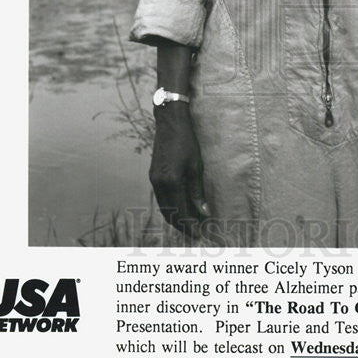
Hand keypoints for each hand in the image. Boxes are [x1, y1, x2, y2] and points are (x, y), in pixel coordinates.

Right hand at [149, 101, 209, 238]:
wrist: (170, 123)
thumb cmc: (187, 142)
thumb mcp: (197, 166)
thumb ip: (198, 191)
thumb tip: (204, 212)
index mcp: (171, 182)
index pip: (180, 211)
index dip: (190, 225)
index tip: (199, 234)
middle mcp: (159, 184)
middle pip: (169, 213)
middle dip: (182, 225)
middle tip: (195, 233)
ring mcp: (154, 180)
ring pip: (163, 207)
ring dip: (175, 217)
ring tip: (189, 224)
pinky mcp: (153, 175)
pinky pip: (161, 198)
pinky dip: (170, 206)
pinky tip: (180, 207)